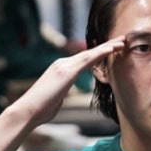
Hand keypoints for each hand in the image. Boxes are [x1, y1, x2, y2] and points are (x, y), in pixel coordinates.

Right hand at [8, 36, 124, 126]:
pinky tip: (112, 49)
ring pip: (91, 53)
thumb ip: (61, 93)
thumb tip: (62, 96)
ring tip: (123, 41)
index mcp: (61, 70)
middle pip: (89, 53)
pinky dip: (101, 53)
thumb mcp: (56, 98)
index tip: (113, 50)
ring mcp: (64, 66)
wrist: (27, 111)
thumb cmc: (40, 109)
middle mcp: (63, 64)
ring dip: (108, 47)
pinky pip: (88, 59)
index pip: (85, 60)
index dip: (100, 54)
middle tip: (122, 39)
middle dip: (107, 46)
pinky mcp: (66, 71)